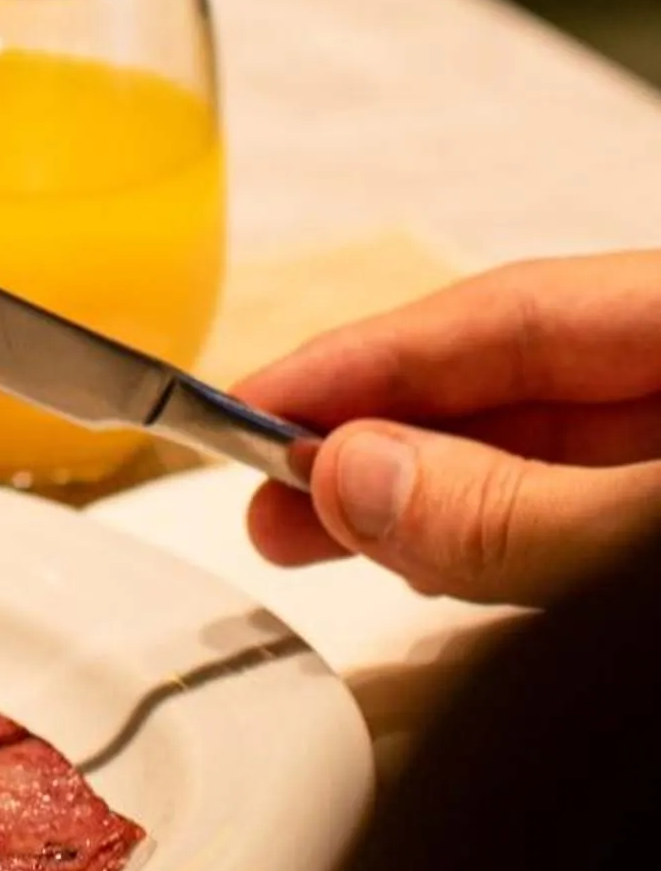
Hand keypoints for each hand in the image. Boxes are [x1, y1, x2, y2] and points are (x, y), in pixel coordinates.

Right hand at [236, 254, 660, 603]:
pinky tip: (431, 557)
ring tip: (314, 534)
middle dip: (376, 438)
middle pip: (512, 382)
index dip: (365, 357)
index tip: (249, 404)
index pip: (506, 312)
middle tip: (266, 496)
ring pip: (541, 451)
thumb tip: (353, 475)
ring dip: (419, 496)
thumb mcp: (644, 528)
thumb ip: (509, 507)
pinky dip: (495, 534)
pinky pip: (581, 510)